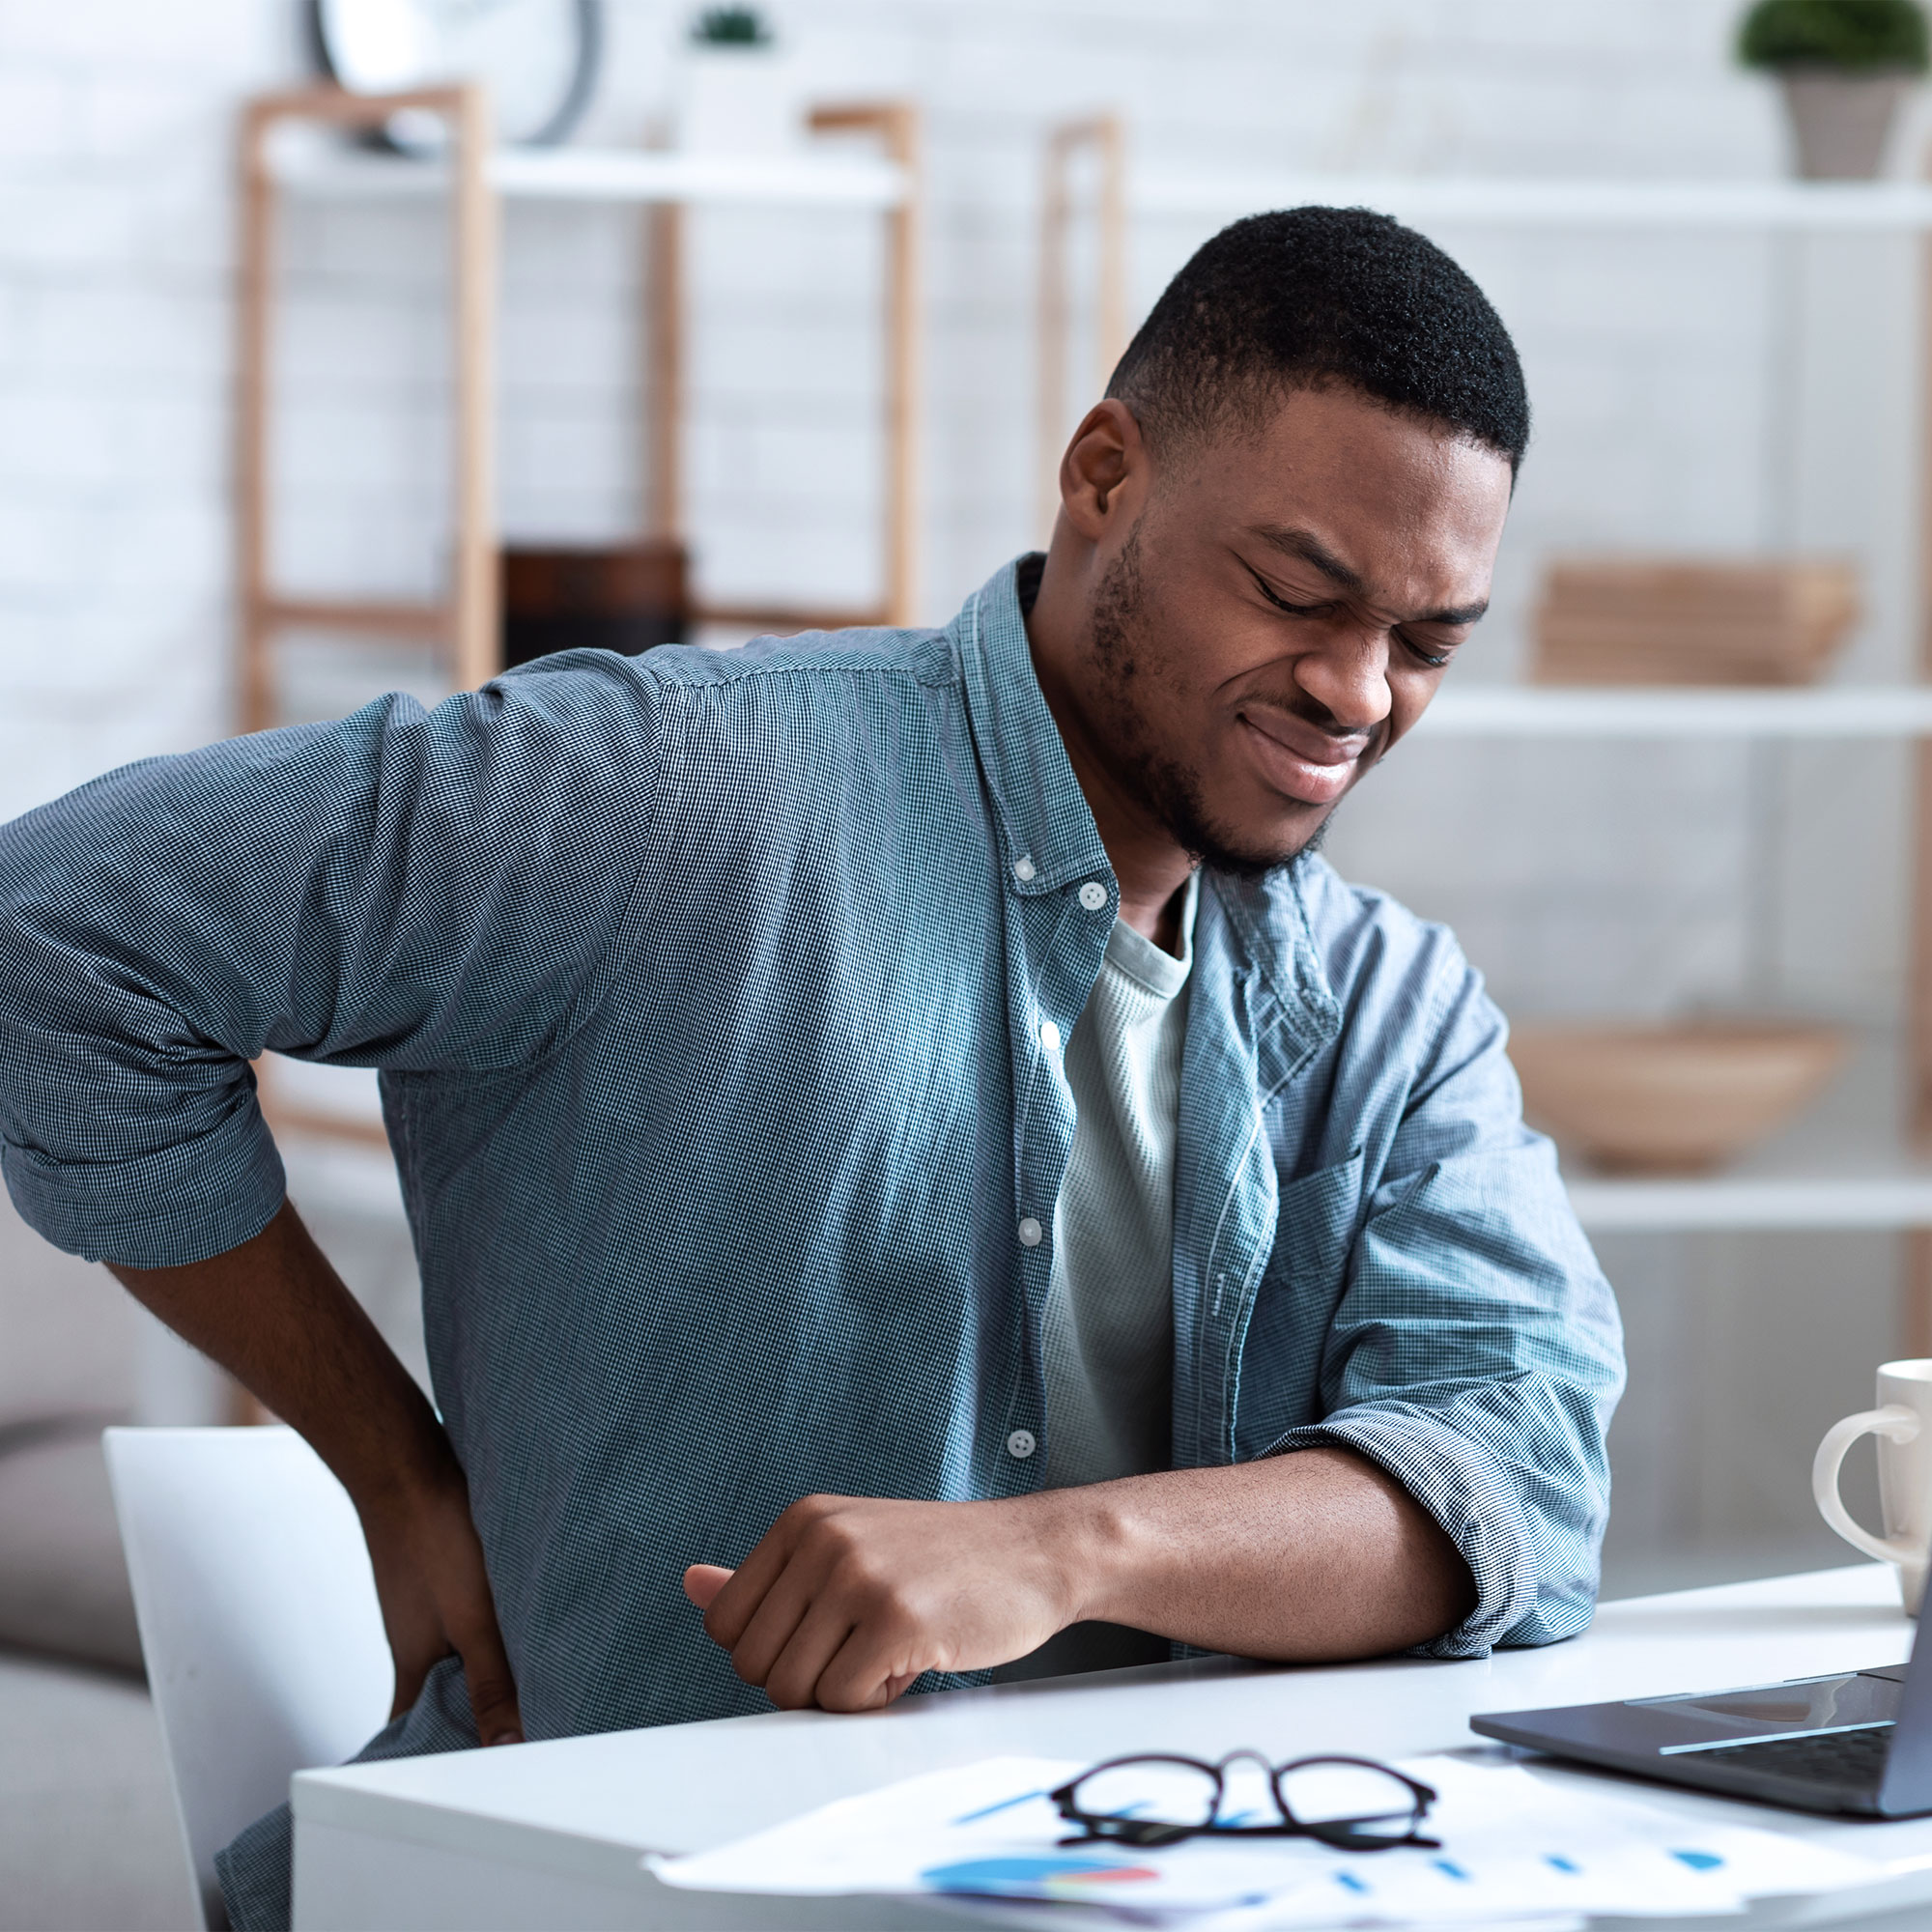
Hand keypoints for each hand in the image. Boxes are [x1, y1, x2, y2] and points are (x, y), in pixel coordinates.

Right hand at [359, 1466, 524, 1746]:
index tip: (478, 1785)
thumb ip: (492, 1682)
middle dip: (479, 1720)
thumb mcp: (473, 1620)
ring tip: (543, 1682)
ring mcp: (427, 1613)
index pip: (416, 1740)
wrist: (405, 1468)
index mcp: (414, 1672)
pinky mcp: (441, 1581)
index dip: (443, 1764)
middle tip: (531, 1735)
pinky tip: (527, 1621)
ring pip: (461, 1659)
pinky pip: (469, 1622)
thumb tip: (507, 1746)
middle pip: (445, 1701)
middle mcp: (417, 1647)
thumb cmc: (432, 1540)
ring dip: (493, 1672)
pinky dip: (493, 1632)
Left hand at [683, 1493, 1078, 1710]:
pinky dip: (877, 1701)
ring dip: (844, 1693)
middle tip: (864, 1647)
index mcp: (802, 1520)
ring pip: (793, 1691)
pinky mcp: (897, 1619)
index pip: (725, 1626)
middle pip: (753, 1665)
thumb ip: (771, 1574)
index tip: (826, 1636)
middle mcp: (822, 1540)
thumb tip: (691, 1586)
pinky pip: (843, 1703)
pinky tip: (915, 1660)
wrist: (1038, 1551)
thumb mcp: (850, 1547)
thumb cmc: (942, 1559)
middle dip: (807, 1678)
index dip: (773, 1652)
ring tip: (891, 1649)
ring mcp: (859, 1576)